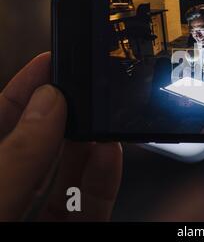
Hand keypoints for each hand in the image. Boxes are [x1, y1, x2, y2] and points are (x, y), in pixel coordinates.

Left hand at [0, 52, 121, 220]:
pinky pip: (91, 206)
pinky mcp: (71, 234)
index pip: (0, 122)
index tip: (49, 62)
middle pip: (41, 144)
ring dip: (92, 145)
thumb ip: (15, 159)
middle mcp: (10, 194)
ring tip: (104, 122)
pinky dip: (105, 179)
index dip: (23, 91)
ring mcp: (39, 216)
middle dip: (66, 115)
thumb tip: (47, 105)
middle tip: (87, 91)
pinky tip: (110, 156)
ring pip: (70, 174)